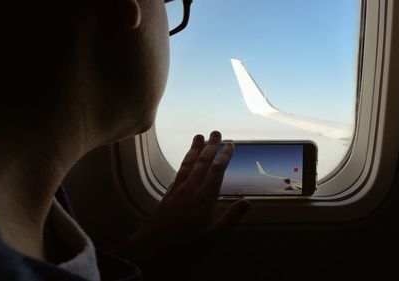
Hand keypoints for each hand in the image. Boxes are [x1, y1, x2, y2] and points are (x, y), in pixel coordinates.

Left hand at [113, 131, 249, 273]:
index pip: (216, 171)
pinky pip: (178, 173)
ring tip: (198, 137)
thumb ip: (230, 219)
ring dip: (194, 149)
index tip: (230, 144)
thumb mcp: (212, 237)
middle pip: (202, 162)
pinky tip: (185, 160)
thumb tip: (247, 202)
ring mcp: (177, 191)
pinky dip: (184, 163)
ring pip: (188, 164)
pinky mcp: (168, 195)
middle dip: (210, 146)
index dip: (224, 156)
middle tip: (215, 132)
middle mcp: (190, 190)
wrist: (151, 250)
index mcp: (204, 199)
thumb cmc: (184, 247)